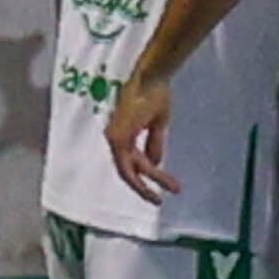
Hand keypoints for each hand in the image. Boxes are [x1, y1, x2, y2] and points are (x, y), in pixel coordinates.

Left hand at [106, 75, 179, 204]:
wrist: (151, 78)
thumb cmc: (155, 93)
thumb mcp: (158, 123)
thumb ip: (154, 143)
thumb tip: (155, 163)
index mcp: (123, 132)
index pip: (132, 160)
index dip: (146, 175)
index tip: (163, 186)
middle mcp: (115, 137)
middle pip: (129, 169)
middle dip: (145, 186)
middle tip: (159, 201)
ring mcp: (115, 138)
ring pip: (128, 170)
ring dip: (143, 185)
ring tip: (158, 199)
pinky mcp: (118, 138)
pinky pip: (126, 166)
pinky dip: (138, 178)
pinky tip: (150, 186)